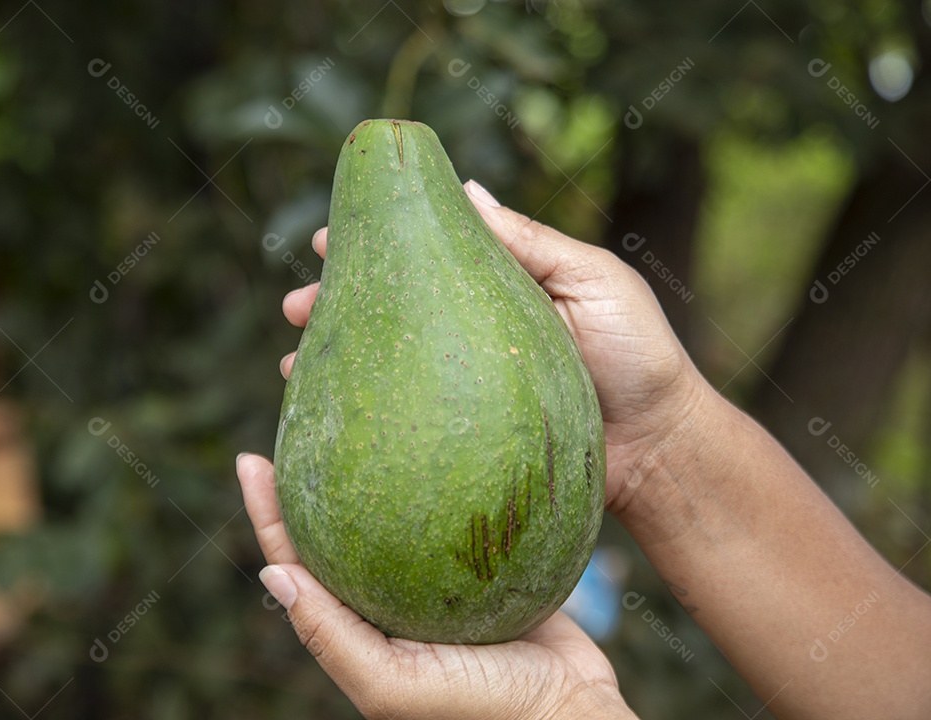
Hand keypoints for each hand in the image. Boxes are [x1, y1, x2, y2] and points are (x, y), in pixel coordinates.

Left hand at [237, 453, 634, 719]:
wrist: (570, 713)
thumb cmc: (481, 710)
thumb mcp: (391, 684)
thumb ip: (330, 636)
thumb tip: (274, 574)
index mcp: (356, 630)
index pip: (298, 562)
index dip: (270, 514)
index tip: (251, 459)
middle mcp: (387, 602)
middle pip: (337, 528)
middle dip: (311, 477)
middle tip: (295, 417)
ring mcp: (433, 583)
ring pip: (389, 517)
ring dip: (368, 471)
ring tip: (357, 418)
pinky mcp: (480, 568)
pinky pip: (451, 515)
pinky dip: (437, 480)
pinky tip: (438, 441)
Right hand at [281, 181, 712, 519]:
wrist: (661, 449)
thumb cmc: (638, 356)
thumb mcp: (594, 280)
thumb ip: (530, 242)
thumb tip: (467, 192)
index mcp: (501, 286)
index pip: (426, 255)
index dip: (376, 243)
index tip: (326, 239)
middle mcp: (471, 332)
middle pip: (393, 308)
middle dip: (338, 301)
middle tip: (294, 304)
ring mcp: (461, 384)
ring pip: (386, 361)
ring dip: (335, 355)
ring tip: (293, 361)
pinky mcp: (462, 433)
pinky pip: (403, 417)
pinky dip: (361, 410)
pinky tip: (326, 414)